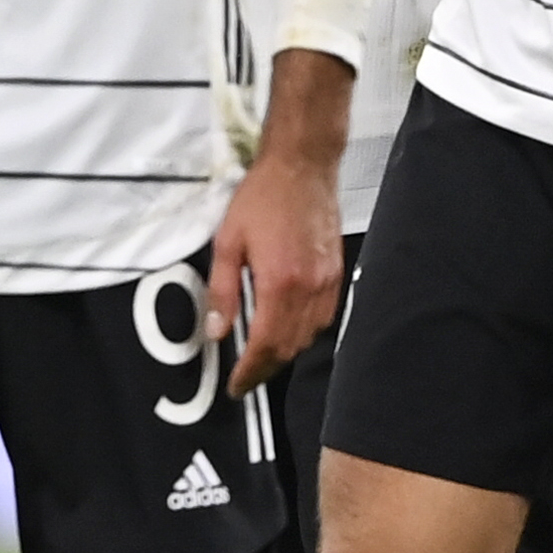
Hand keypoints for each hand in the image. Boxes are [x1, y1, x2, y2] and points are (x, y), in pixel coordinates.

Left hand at [203, 51, 350, 392]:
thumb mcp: (228, 242)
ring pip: (309, 337)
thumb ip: (221, 292)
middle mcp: (308, 288)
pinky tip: (288, 330)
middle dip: (265, 369)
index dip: (248, 372)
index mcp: (279, 283)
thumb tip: (216, 332)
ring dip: (285, 353)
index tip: (235, 386)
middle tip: (244, 377)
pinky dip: (305, 333)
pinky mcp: (337, 273)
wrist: (303, 167)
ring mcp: (327, 282)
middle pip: (289, 348)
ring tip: (263, 357)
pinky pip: (324, 318)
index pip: (265, 345)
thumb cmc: (262, 198)